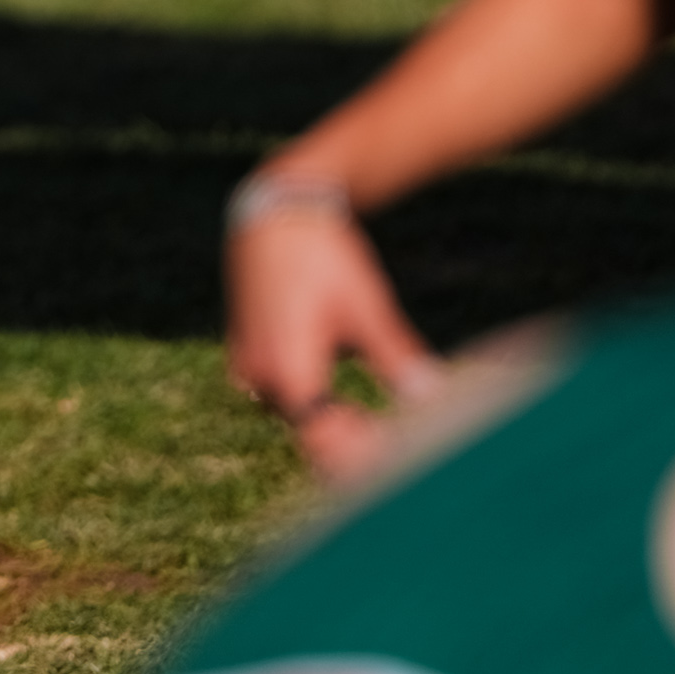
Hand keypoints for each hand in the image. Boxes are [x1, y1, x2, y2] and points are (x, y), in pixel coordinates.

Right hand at [227, 188, 443, 479]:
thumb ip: (394, 354)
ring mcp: (247, 361)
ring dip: (325, 425)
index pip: (321, 438)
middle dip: (346, 446)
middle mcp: (260, 372)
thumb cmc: (324, 254)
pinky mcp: (245, 349)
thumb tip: (430, 394)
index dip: (356, 458)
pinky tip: (339, 404)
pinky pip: (276, 392)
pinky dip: (308, 403)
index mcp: (289, 367)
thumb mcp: (367, 304)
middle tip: (395, 456)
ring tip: (369, 431)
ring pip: (290, 413)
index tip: (395, 463)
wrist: (276, 210)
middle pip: (305, 430)